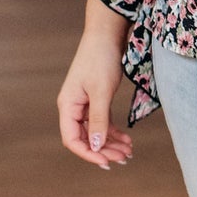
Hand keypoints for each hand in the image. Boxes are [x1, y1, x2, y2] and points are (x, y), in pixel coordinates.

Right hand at [57, 0, 134, 169]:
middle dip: (103, 150)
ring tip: (129, 152)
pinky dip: (114, 131)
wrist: (107, 34)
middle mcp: (73, 107)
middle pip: (85, 137)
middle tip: (124, 159)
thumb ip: (98, 120)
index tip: (106, 162)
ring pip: (96, 131)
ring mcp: (84, 103)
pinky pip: (103, 121)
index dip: (88, 153)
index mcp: (67, 106)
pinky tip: (127, 139)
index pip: (72, 139)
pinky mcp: (96, 98)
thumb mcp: (101, 92)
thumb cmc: (100, 59)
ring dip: (111, 143)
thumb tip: (95, 146)